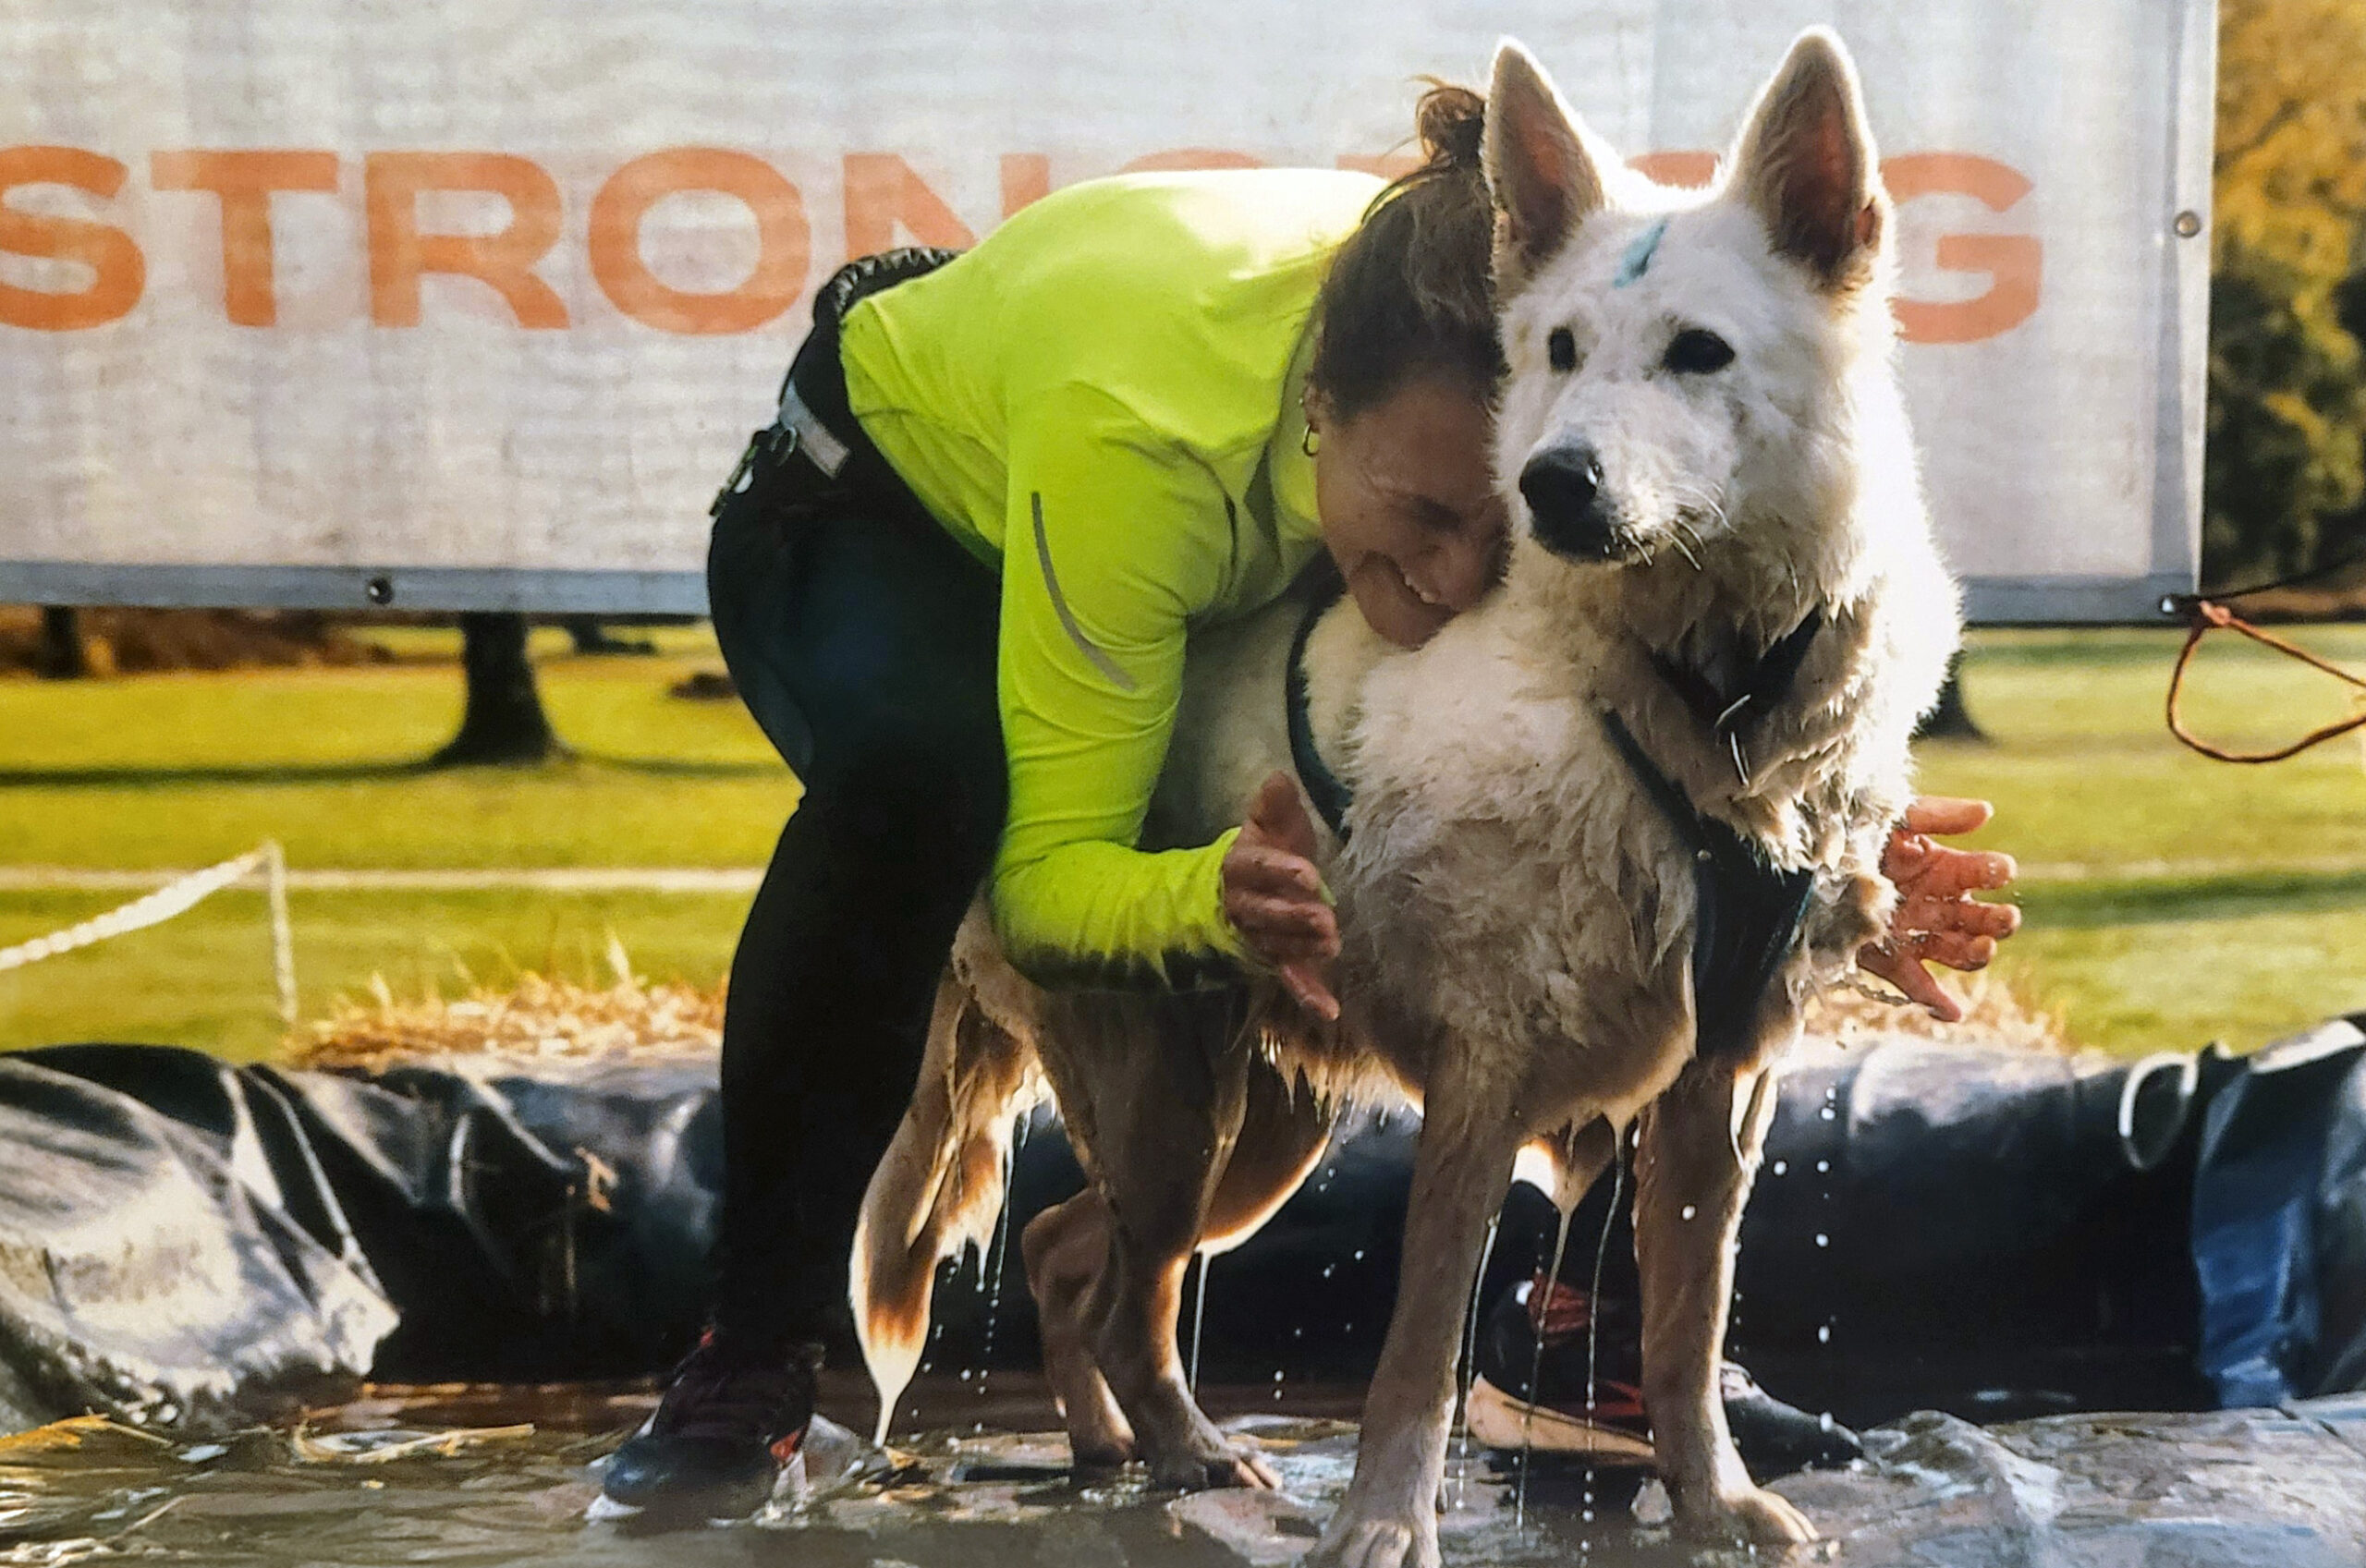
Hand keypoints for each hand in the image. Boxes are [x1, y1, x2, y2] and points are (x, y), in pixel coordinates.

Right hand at [1222, 772, 1340, 1019]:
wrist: (1239, 891)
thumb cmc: (1263, 853)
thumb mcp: (1269, 825)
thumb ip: (1275, 806)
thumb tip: (1278, 777)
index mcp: (1241, 867)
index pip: (1257, 868)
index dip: (1279, 871)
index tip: (1307, 871)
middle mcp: (1246, 906)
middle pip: (1266, 913)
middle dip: (1294, 916)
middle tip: (1324, 919)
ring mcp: (1260, 938)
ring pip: (1278, 945)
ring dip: (1302, 948)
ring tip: (1331, 945)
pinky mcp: (1278, 962)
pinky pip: (1291, 979)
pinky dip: (1308, 995)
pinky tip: (1330, 1010)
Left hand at [1858, 796, 2020, 1021]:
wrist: (1799, 861)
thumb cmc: (1850, 832)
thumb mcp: (1892, 817)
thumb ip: (1937, 816)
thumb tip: (1986, 811)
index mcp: (1937, 868)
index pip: (1977, 874)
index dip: (1992, 872)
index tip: (2000, 870)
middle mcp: (1930, 903)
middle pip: (1975, 918)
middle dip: (1994, 920)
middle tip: (2005, 919)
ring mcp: (1911, 932)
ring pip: (1954, 950)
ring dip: (1974, 954)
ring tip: (1983, 948)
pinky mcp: (1886, 958)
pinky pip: (1914, 983)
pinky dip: (1933, 1000)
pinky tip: (1953, 1012)